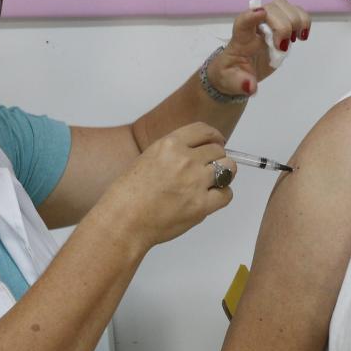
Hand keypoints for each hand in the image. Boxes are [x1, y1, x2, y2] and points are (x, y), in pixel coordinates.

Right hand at [101, 123, 236, 247]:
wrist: (123, 220)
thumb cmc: (128, 195)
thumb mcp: (148, 158)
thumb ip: (172, 154)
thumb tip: (195, 155)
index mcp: (169, 144)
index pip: (204, 130)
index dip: (214, 137)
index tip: (217, 142)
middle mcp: (185, 159)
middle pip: (218, 150)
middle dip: (217, 159)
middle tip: (210, 169)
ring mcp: (195, 181)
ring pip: (228, 168)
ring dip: (223, 174)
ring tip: (212, 183)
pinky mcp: (201, 205)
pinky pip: (226, 194)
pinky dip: (222, 195)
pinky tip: (211, 199)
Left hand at [206, 0, 311, 96]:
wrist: (238, 71)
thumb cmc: (233, 74)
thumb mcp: (232, 83)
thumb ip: (241, 84)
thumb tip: (250, 86)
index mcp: (240, 38)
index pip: (242, 22)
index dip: (251, 16)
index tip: (261, 13)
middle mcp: (255, 25)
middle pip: (270, 9)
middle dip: (282, 25)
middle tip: (283, 47)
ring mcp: (269, 22)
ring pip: (283, 5)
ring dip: (295, 19)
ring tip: (296, 38)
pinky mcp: (281, 25)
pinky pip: (295, 12)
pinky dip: (303, 20)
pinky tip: (302, 36)